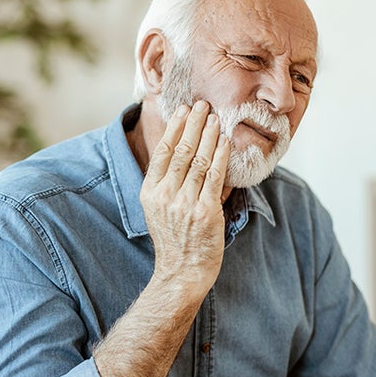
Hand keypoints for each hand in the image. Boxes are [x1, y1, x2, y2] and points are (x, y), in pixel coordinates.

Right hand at [139, 100, 230, 300]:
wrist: (182, 272)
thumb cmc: (175, 240)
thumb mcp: (160, 210)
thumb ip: (170, 183)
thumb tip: (187, 151)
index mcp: (150, 192)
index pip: (162, 152)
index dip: (174, 128)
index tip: (183, 110)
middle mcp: (165, 195)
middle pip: (181, 150)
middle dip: (193, 124)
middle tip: (203, 105)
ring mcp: (185, 204)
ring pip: (198, 160)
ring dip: (209, 135)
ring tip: (215, 118)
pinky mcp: (205, 212)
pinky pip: (214, 176)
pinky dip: (220, 156)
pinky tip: (225, 141)